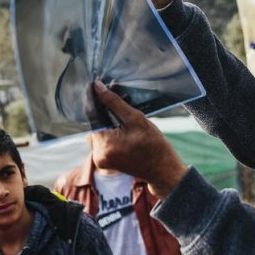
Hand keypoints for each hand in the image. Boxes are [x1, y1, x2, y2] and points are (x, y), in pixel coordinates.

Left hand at [88, 81, 187, 197]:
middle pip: (94, 123)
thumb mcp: (136, 119)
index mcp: (105, 145)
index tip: (94, 84)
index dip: (93, 99)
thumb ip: (114, 103)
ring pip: (97, 130)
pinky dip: (108, 129)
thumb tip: (98, 87)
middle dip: (102, 108)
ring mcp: (100, 159)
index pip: (92, 115)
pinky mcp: (104, 161)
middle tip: (112, 94)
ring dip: (106, 119)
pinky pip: (101, 140)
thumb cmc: (154, 145)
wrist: (162, 169)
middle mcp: (98, 155)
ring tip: (120, 111)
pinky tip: (120, 123)